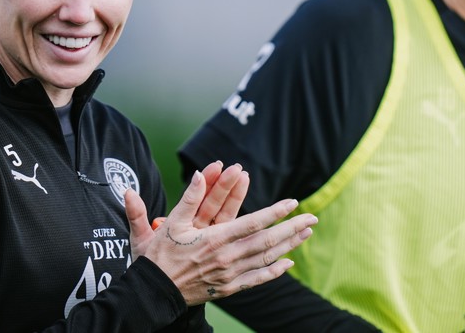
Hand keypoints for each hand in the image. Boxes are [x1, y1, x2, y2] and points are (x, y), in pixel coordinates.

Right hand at [125, 171, 315, 305]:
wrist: (152, 292)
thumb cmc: (159, 256)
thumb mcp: (170, 224)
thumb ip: (188, 198)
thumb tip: (199, 173)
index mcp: (214, 239)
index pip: (252, 223)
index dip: (275, 212)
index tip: (293, 202)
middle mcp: (226, 257)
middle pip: (267, 241)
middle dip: (292, 228)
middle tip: (312, 217)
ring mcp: (229, 275)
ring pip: (266, 258)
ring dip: (289, 245)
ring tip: (306, 233)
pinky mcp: (228, 288)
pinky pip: (257, 279)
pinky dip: (274, 272)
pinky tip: (288, 263)